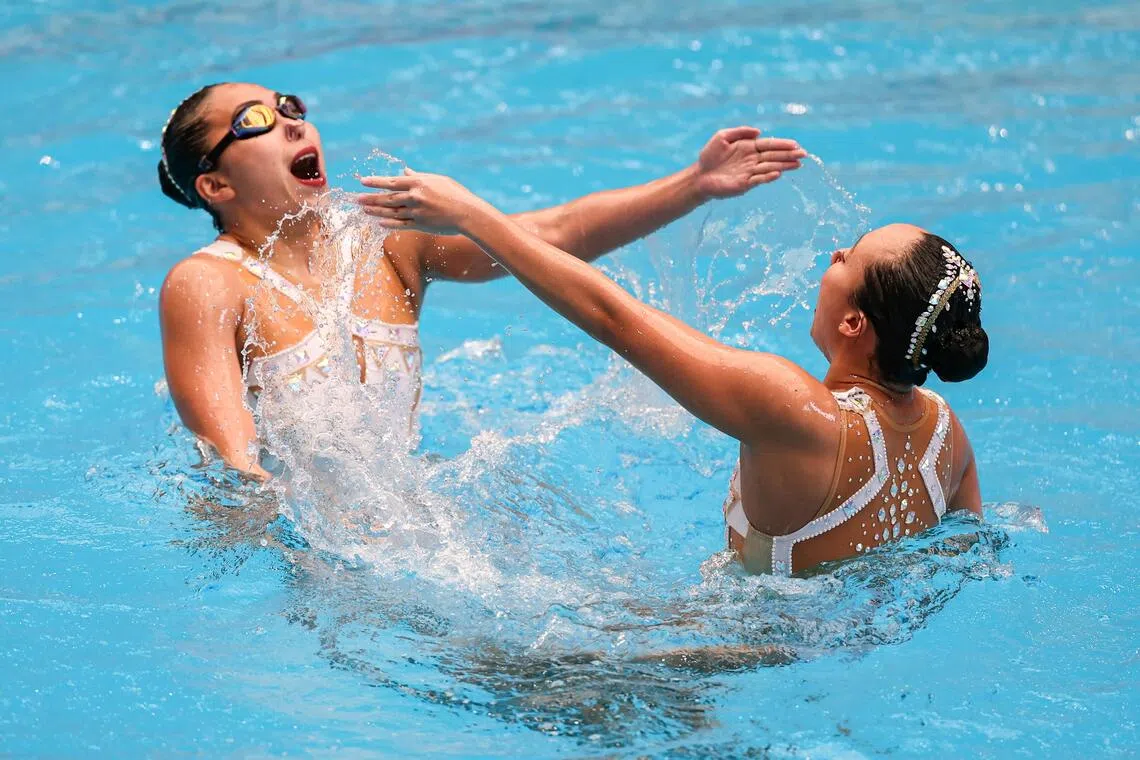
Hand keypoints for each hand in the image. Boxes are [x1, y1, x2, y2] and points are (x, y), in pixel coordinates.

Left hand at [357, 168, 487, 235]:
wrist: (467, 213)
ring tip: (364, 210)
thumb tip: (406, 171)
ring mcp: (417, 211)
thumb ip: (419, 177)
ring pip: (391, 212)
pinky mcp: (421, 224)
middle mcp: (415, 196)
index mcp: (419, 183)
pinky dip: (389, 224)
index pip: (392, 181)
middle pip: (387, 198)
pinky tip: (379, 223)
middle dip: (370, 198)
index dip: (375, 182)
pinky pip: (401, 224)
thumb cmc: (456, 194)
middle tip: (356, 199)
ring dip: (376, 211)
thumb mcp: (437, 180)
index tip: (362, 181)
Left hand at [694, 126, 806, 198]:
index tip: (796, 145)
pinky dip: (768, 177)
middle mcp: (752, 160)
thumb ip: (741, 132)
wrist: (699, 176)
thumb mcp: (722, 137)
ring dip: (784, 166)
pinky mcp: (744, 184)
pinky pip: (759, 180)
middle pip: (774, 156)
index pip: (770, 145)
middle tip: (804, 155)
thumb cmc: (709, 156)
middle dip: (789, 155)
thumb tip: (760, 132)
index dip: (783, 144)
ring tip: (798, 165)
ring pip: (770, 167)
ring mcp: (750, 173)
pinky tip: (778, 173)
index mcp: (749, 148)